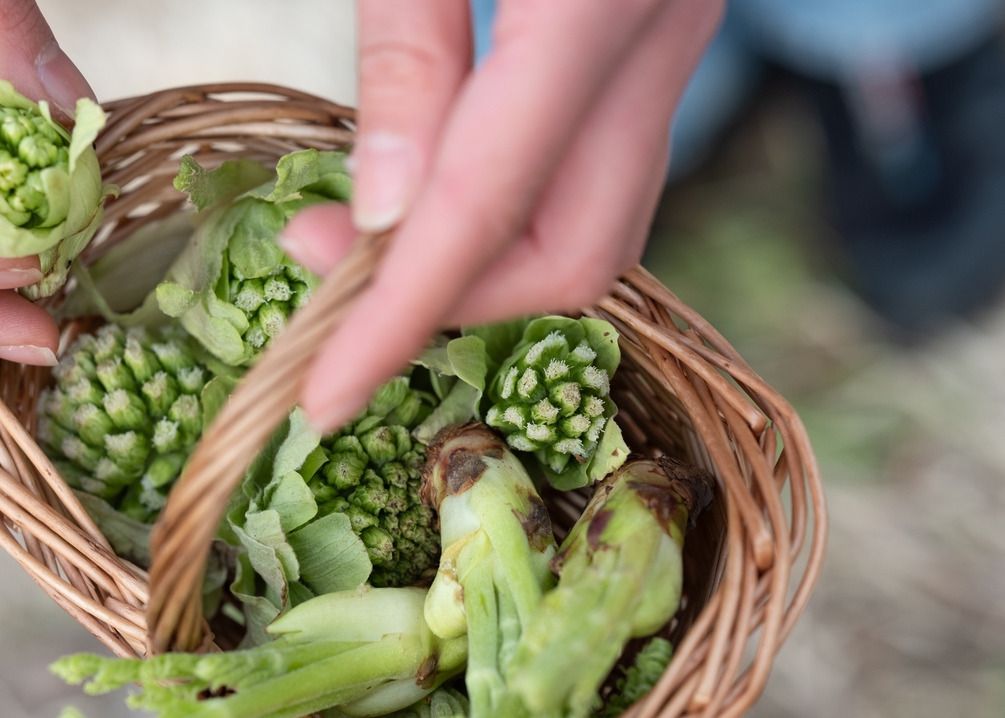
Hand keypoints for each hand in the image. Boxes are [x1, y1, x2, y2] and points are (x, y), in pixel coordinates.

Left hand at [282, 0, 722, 430]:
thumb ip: (408, 53)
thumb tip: (386, 215)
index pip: (486, 205)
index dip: (399, 316)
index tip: (327, 394)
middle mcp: (666, 32)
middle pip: (576, 252)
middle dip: (450, 299)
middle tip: (326, 264)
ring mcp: (678, 37)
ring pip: (600, 220)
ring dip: (480, 257)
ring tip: (364, 223)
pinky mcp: (662, 33)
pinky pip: (599, 162)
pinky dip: (515, 200)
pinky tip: (434, 173)